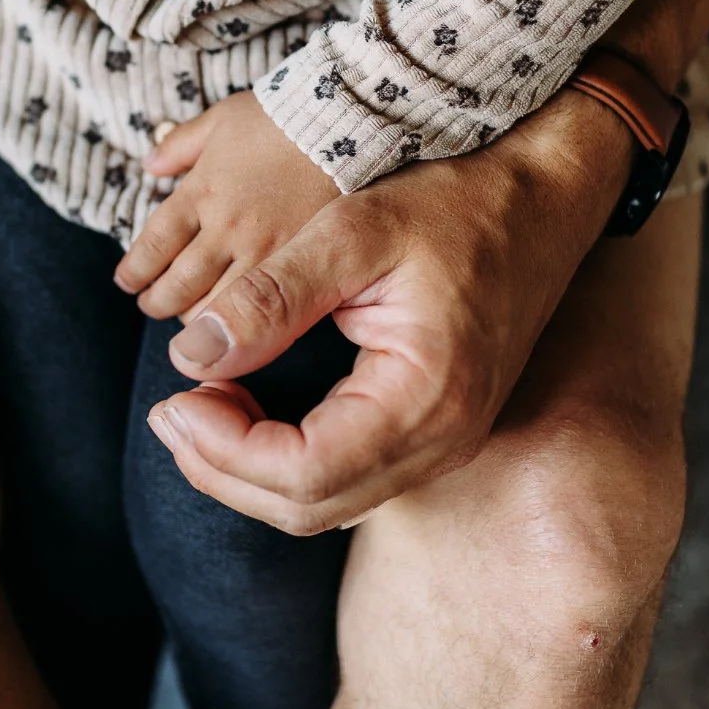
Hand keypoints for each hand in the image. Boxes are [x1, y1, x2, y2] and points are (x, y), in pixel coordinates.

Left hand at [114, 91, 340, 321]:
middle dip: (158, 302)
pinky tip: (236, 325)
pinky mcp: (297, 259)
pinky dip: (241, 320)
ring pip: (214, 303)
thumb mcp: (220, 119)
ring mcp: (261, 247)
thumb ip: (181, 144)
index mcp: (200, 191)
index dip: (135, 269)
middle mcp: (224, 225)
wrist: (339, 120)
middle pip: (177, 283)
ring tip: (188, 322)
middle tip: (153, 305)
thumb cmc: (279, 116)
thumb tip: (151, 163)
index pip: (154, 244)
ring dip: (193, 318)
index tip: (127, 281)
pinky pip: (261, 303)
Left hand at [143, 90, 636, 534]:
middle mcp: (443, 441)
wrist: (540, 200)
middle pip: (308, 508)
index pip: (303, 471)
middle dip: (222, 468)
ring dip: (248, 472)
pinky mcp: (434, 435)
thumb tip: (190, 355)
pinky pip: (347, 481)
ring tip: (195, 408)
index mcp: (426, 397)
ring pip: (325, 505)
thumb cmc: (455, 203)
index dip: (222, 449)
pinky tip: (246, 413)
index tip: (171, 399)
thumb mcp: (353, 229)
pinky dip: (283, 463)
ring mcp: (444, 446)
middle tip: (167, 411)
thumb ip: (271, 296)